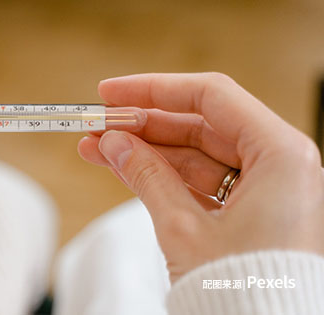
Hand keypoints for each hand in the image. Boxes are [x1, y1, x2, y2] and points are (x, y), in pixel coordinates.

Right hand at [79, 73, 323, 280]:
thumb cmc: (243, 290)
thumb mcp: (183, 227)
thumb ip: (146, 175)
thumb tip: (113, 143)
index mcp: (281, 154)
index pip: (210, 97)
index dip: (153, 90)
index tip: (110, 93)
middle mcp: (281, 164)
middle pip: (201, 125)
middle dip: (143, 125)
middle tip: (98, 125)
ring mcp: (267, 188)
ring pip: (198, 154)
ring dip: (147, 151)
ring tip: (97, 149)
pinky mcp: (253, 211)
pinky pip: (203, 180)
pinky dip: (165, 175)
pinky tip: (126, 169)